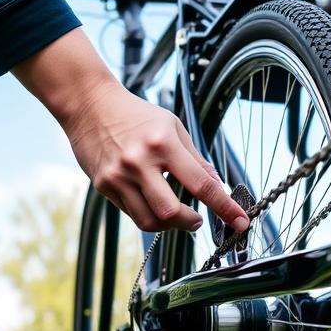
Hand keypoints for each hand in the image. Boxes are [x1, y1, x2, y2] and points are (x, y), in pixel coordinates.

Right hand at [12, 29, 248, 232]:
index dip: (224, 207)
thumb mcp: (172, 126)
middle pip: (171, 213)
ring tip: (177, 215)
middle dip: (191, 223)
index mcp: (163, 144)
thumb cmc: (136, 114)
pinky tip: (154, 202)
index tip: (240, 222)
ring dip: (170, 225)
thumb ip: (195, 159)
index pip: (201, 184)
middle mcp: (139, 162)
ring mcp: (119, 177)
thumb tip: (217, 185)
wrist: (89, 105)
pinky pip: (132, 213)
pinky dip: (149, 215)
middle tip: (198, 220)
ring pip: (150, 221)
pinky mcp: (104, 186)